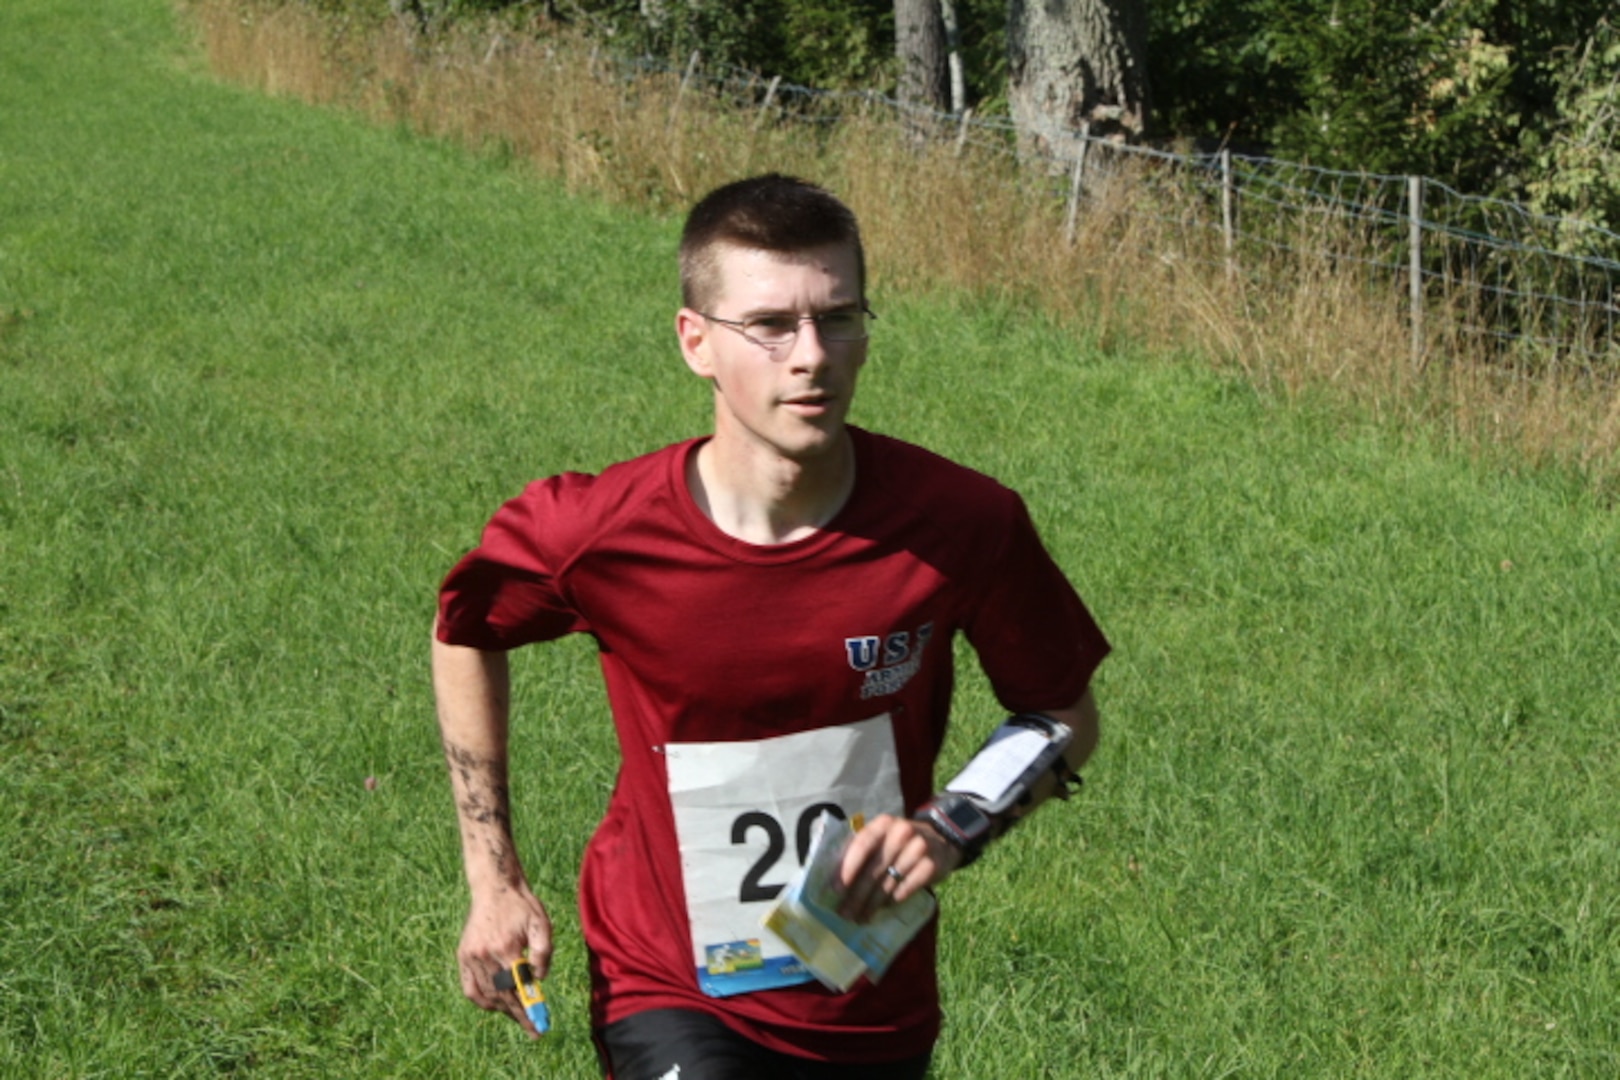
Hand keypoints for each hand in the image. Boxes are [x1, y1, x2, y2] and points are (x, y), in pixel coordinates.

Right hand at [456, 882, 553, 1037]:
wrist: (495, 888)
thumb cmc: (522, 906)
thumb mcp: (542, 924)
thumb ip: (543, 952)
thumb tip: (539, 980)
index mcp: (506, 948)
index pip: (517, 989)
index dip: (527, 1010)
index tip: (538, 1027)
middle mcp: (485, 955)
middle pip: (501, 996)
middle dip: (518, 1015)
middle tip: (532, 1030)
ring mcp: (471, 956)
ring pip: (486, 994)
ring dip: (502, 1009)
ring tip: (518, 1016)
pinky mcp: (463, 955)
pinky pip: (469, 987)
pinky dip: (481, 1000)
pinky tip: (495, 1006)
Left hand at [834, 813, 961, 923]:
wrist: (941, 840)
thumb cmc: (901, 843)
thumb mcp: (883, 837)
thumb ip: (863, 851)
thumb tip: (837, 882)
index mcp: (883, 823)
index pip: (863, 844)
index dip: (848, 867)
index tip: (836, 889)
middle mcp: (902, 832)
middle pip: (874, 869)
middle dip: (857, 895)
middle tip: (845, 913)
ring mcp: (919, 848)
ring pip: (889, 882)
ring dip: (873, 904)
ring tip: (862, 917)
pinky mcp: (932, 865)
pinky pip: (906, 888)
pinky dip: (893, 900)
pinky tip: (885, 907)